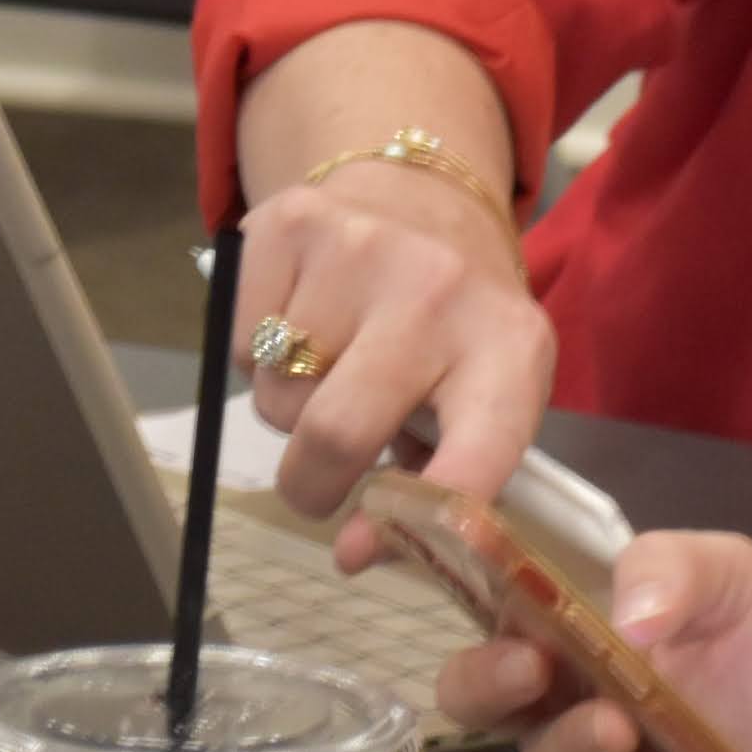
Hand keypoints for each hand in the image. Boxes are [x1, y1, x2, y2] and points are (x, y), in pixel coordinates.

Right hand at [236, 168, 550, 537]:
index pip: (477, 453)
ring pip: (279, 395)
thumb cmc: (456, 328)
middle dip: (312, 483)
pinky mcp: (290, 223)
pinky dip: (257, 358)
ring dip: (291, 410)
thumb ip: (438, 480)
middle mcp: (439, 289)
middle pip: (337, 431)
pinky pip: (240, 345)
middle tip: (320, 485)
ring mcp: (360, 247)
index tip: (358, 552)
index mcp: (511, 347)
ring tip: (330, 371)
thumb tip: (355, 552)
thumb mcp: (483, 396)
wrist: (422, 200)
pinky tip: (301, 323)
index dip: (415, 521)